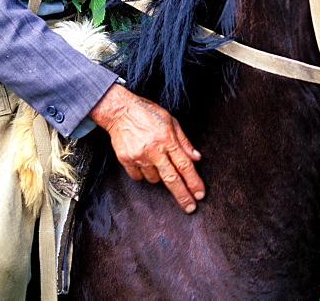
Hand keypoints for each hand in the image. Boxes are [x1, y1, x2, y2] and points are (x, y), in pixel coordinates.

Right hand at [89, 84, 204, 212]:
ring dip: (160, 176)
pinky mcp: (126, 160)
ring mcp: (139, 157)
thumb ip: (184, 141)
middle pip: (171, 179)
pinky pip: (139, 177)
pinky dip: (144, 174)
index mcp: (167, 139)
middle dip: (183, 195)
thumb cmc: (147, 113)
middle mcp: (154, 150)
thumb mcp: (171, 121)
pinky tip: (144, 162)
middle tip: (190, 208)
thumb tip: (196, 158)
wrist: (120, 110)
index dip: (193, 182)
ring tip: (156, 160)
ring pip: (155, 179)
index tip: (200, 194)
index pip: (184, 165)